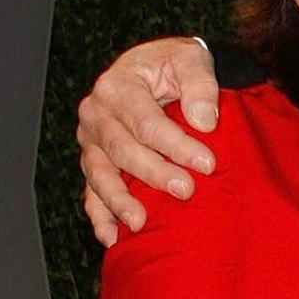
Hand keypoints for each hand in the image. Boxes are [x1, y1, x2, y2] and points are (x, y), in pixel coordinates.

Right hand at [77, 37, 219, 243]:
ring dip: (120, 201)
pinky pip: (91, 192)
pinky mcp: (95, 162)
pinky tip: (113, 238)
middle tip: (186, 191)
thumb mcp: (192, 59)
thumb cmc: (177, 65)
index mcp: (116, 85)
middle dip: (154, 173)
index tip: (207, 163)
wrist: (161, 71)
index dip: (175, 144)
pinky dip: (100, 216)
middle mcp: (96, 114)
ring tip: (141, 223)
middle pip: (122, 150)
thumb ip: (200, 85)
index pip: (145, 121)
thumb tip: (205, 121)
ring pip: (99, 174)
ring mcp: (91, 141)